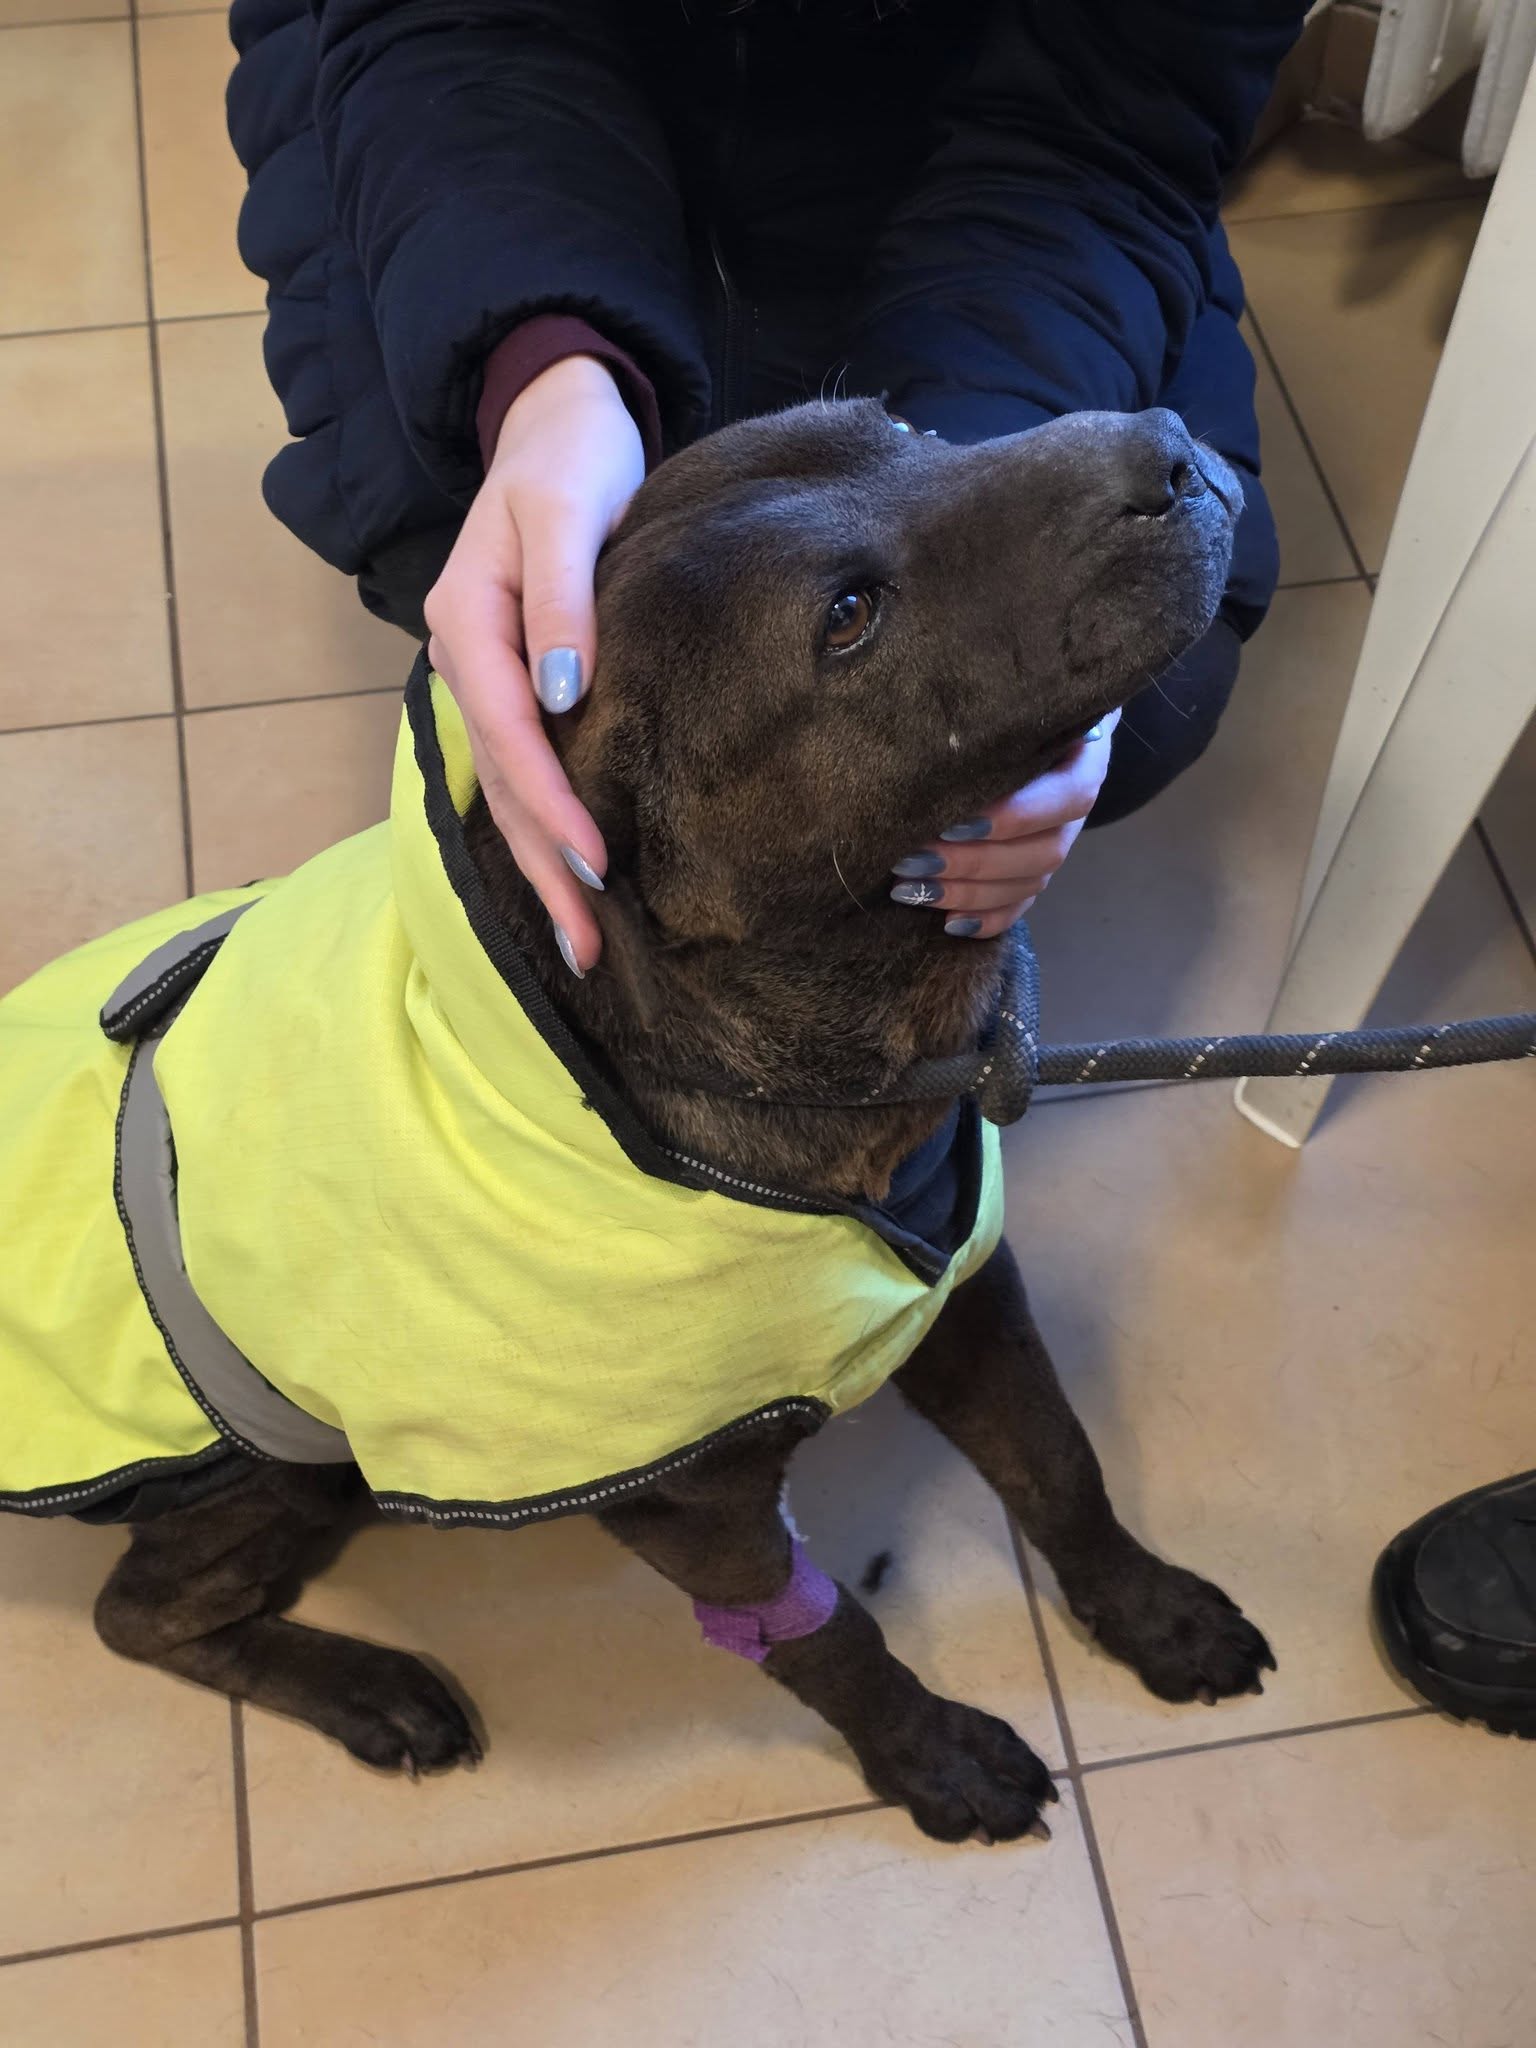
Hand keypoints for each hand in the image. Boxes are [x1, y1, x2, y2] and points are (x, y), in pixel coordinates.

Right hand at [424, 355, 645, 974]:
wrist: (560, 422)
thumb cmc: (571, 459)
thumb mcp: (566, 507)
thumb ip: (564, 595)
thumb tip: (564, 689)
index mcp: (468, 621)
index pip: (510, 733)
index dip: (550, 804)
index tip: (598, 863)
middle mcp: (467, 661)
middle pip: (504, 784)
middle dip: (544, 869)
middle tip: (590, 947)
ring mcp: (488, 679)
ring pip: (510, 790)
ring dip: (542, 869)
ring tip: (583, 943)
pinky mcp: (517, 686)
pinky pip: (525, 773)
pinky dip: (546, 830)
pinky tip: (572, 882)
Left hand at [888, 712, 1119, 938]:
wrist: (1030, 711)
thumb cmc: (1012, 695)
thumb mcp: (1010, 691)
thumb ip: (994, 708)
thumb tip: (937, 707)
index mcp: (1082, 757)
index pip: (1067, 797)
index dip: (1015, 818)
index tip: (954, 823)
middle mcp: (1074, 807)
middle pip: (1043, 851)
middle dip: (972, 863)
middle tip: (909, 860)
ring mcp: (1058, 841)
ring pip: (1029, 883)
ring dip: (968, 894)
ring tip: (909, 890)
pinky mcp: (1035, 869)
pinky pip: (1021, 905)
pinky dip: (988, 920)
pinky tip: (949, 924)